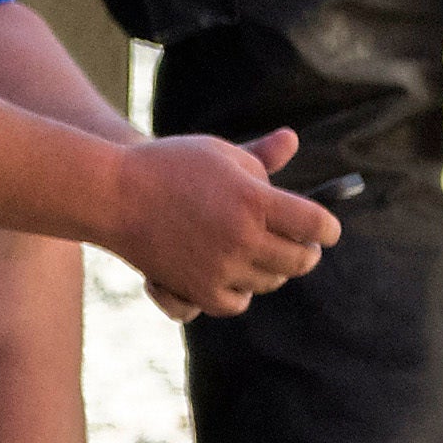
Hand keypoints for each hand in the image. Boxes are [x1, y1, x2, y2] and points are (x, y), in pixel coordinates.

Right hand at [106, 126, 335, 317]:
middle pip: (300, 260)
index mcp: (255, 200)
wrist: (114, 194)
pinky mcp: (199, 289)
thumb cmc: (170, 165)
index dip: (328, 228)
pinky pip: (237, 302)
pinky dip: (242, 290)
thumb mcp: (220, 151)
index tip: (327, 229)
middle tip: (304, 246)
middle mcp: (244, 237)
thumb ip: (262, 156)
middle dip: (306, 252)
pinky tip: (238, 273)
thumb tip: (292, 140)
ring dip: (274, 270)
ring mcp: (222, 267)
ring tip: (266, 255)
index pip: (316, 224)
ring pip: (270, 281)